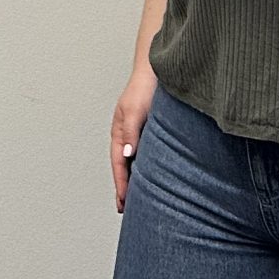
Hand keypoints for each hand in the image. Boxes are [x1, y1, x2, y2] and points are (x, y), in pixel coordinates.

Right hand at [110, 66, 157, 212]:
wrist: (159, 69)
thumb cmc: (145, 87)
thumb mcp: (134, 111)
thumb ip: (130, 133)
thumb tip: (127, 157)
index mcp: (119, 131)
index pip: (118, 164)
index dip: (121, 185)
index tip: (124, 204)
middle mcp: (127, 134)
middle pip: (123, 166)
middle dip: (123, 186)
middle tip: (125, 209)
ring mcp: (137, 132)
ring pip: (132, 161)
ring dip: (133, 178)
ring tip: (137, 198)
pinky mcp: (150, 129)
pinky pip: (144, 154)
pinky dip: (144, 167)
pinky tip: (151, 174)